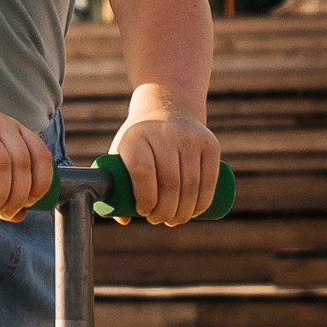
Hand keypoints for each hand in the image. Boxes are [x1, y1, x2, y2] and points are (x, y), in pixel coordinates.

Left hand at [112, 103, 221, 225]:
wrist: (168, 106)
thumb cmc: (139, 140)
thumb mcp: (122, 153)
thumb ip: (116, 186)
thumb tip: (123, 219)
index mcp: (136, 137)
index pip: (142, 172)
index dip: (145, 198)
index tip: (143, 212)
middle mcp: (164, 134)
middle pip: (169, 183)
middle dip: (165, 212)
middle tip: (160, 220)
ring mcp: (190, 137)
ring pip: (190, 185)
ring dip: (184, 212)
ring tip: (175, 220)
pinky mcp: (210, 144)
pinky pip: (209, 179)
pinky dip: (203, 202)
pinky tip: (195, 212)